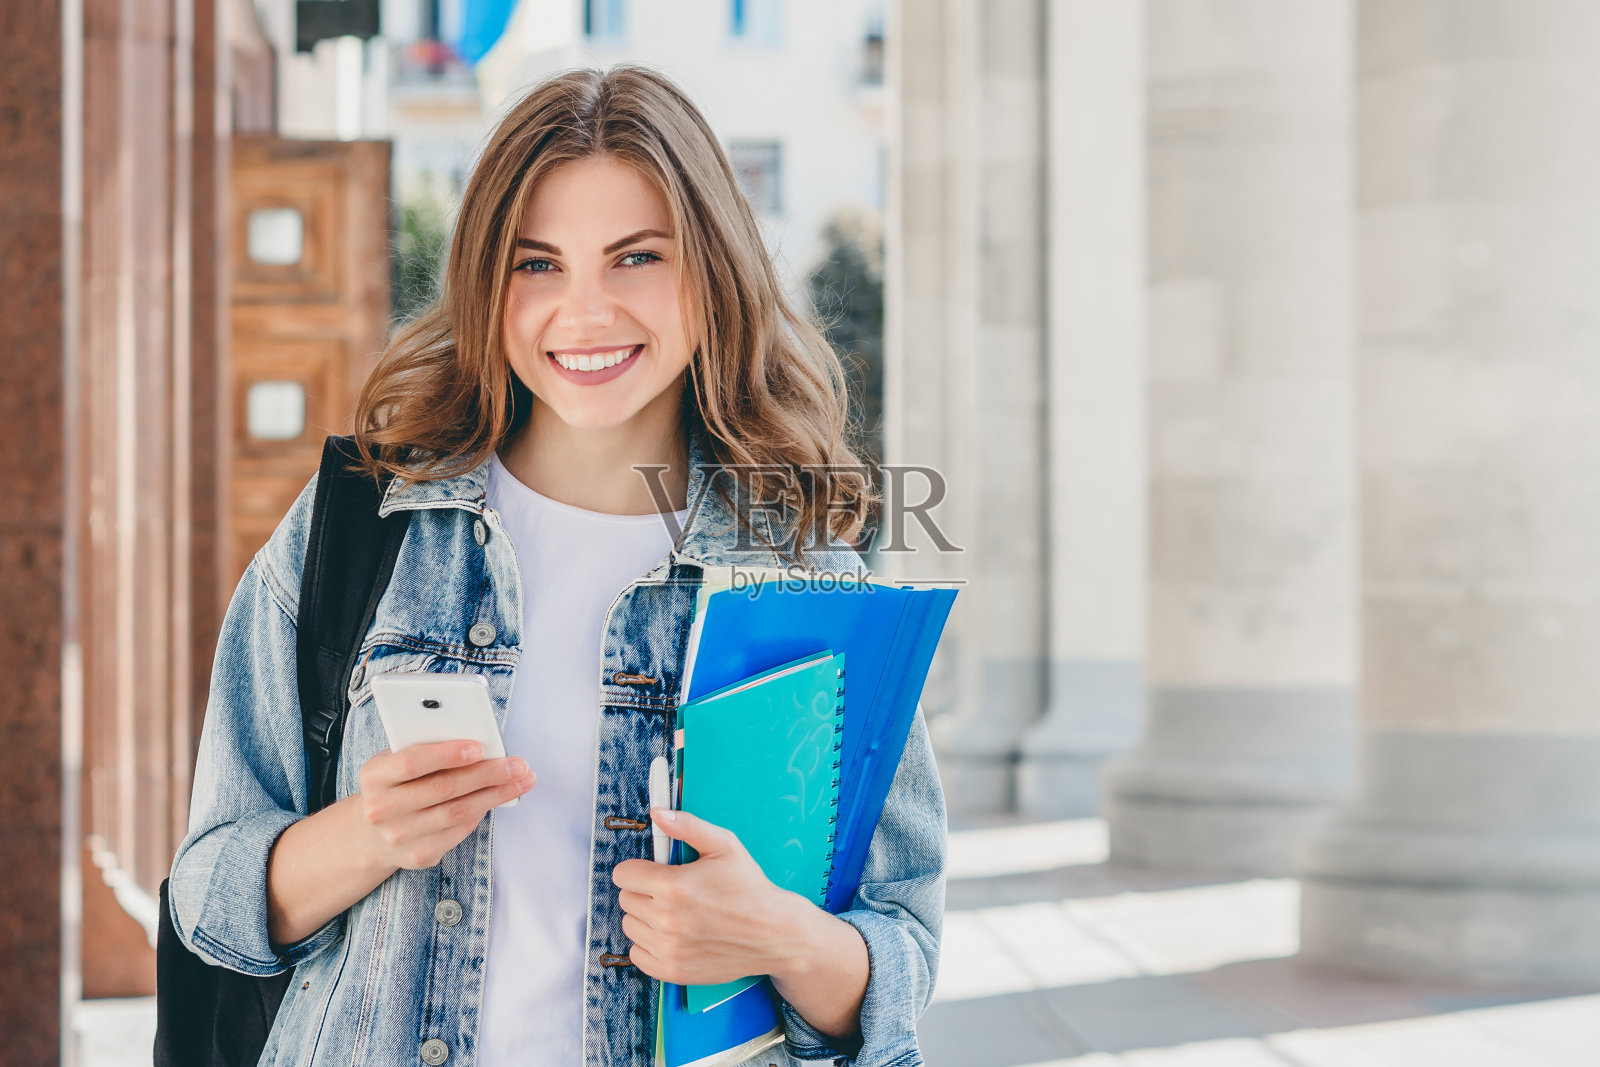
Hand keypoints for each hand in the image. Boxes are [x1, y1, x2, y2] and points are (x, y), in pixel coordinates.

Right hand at [356, 740, 534, 869]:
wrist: (373, 834)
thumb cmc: (397, 784)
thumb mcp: (397, 761)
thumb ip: (427, 748)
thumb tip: (480, 743)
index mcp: (374, 776)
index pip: (411, 762)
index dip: (446, 755)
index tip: (479, 747)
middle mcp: (382, 810)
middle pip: (443, 789)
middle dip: (487, 774)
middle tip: (518, 764)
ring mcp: (400, 837)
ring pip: (458, 812)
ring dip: (496, 794)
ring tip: (523, 780)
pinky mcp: (419, 855)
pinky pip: (460, 830)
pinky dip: (483, 811)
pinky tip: (501, 797)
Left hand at [610, 808, 813, 986]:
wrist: (774, 933)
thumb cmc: (750, 888)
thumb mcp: (725, 845)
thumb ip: (687, 826)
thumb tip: (656, 813)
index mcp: (675, 887)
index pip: (623, 875)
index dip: (639, 868)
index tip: (654, 871)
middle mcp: (667, 921)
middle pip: (626, 899)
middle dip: (644, 890)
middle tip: (672, 891)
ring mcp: (669, 950)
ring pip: (630, 925)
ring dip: (645, 917)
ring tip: (675, 912)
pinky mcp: (673, 971)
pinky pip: (637, 954)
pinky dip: (649, 944)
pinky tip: (672, 934)